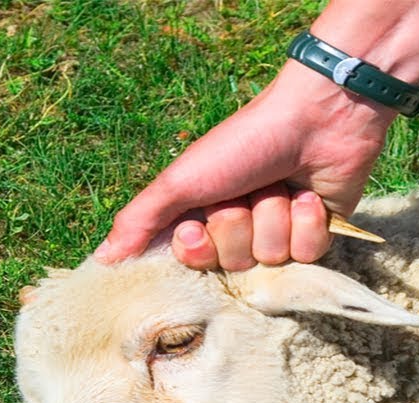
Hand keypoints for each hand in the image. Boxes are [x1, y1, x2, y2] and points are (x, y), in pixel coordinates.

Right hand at [95, 62, 394, 269]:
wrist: (313, 121)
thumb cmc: (243, 144)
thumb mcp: (181, 180)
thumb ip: (140, 221)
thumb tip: (101, 261)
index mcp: (204, 220)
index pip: (193, 264)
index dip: (197, 248)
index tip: (197, 222)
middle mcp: (240, 232)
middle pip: (234, 264)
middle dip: (239, 225)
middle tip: (246, 191)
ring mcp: (280, 235)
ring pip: (272, 260)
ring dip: (275, 218)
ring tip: (281, 187)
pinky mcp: (317, 237)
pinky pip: (307, 256)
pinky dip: (306, 224)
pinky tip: (309, 197)